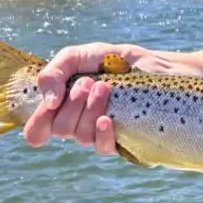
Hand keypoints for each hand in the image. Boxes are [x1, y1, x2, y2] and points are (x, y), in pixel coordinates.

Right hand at [23, 43, 202, 152]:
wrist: (166, 69)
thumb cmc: (125, 62)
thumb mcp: (87, 54)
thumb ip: (58, 69)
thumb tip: (47, 101)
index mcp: (68, 106)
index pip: (39, 130)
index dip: (36, 125)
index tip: (50, 105)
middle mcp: (82, 123)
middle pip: (58, 128)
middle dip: (72, 102)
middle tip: (91, 83)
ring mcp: (102, 135)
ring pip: (79, 136)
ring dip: (88, 110)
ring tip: (106, 88)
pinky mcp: (124, 143)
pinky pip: (102, 148)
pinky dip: (101, 133)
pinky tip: (108, 119)